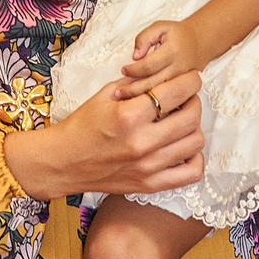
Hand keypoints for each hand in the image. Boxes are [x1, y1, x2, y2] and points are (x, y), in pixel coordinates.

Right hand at [1, 69, 204, 199]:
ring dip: (194, 126)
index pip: (176, 92)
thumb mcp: (104, 95)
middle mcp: (142, 142)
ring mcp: (148, 167)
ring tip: (182, 120)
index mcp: (129, 116)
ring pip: (195, 142)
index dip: (191, 80)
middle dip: (194, 101)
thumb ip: (136, 83)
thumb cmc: (81, 126)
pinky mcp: (150, 185)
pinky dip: (195, 158)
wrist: (63, 162)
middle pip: (191, 117)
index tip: (191, 77)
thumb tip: (164, 73)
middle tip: (186, 97)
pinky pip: (190, 173)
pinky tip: (183, 147)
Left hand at [117, 18, 206, 96]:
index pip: (149, 65)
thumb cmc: (178, 34)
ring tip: (125, 99)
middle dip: (133, 89)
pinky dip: (152, 100)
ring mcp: (182, 81)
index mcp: (173, 51)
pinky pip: (166, 98)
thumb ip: (144, 38)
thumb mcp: (160, 27)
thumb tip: (135, 56)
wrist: (200, 42)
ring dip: (141, 98)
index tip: (123, 70)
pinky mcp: (184, 89)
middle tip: (118, 92)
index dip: (134, 70)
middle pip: (153, 84)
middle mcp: (179, 69)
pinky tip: (139, 101)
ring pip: (159, 94)